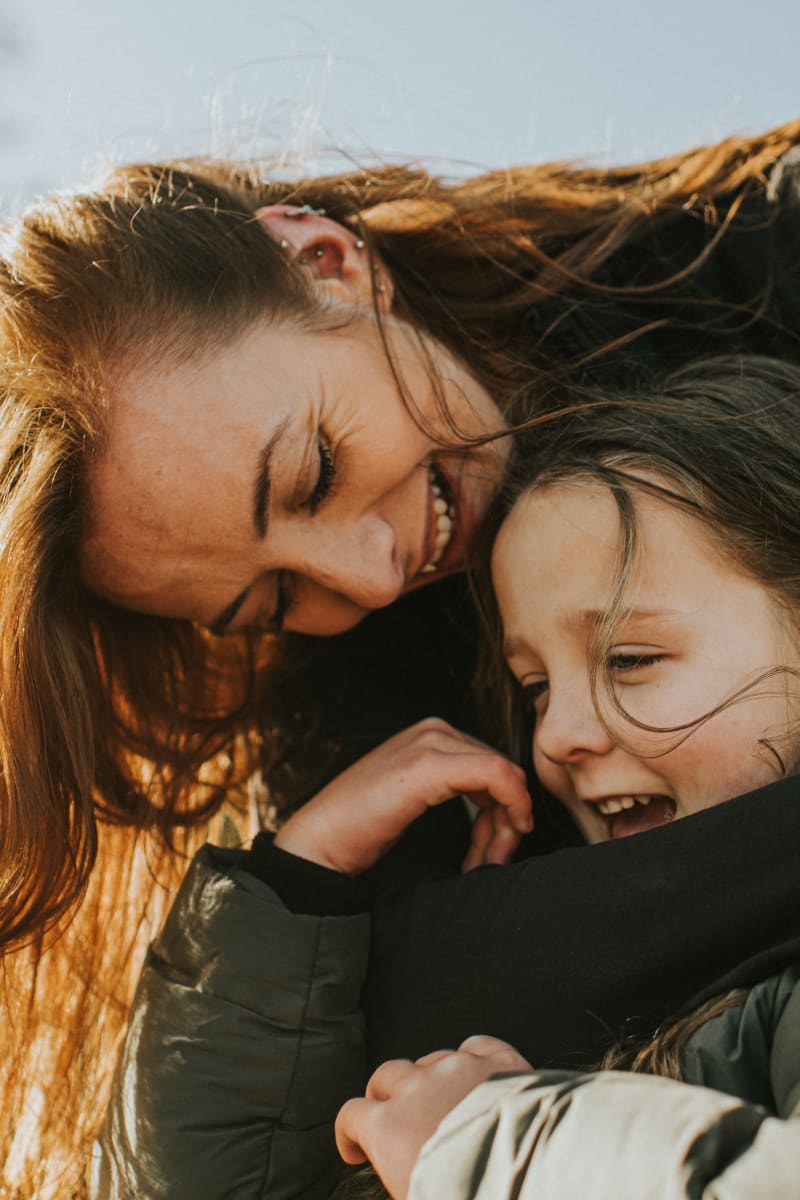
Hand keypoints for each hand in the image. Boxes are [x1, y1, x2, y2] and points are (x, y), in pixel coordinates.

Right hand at [273, 718, 531, 874]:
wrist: (319, 842)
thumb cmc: (361, 829)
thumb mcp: (416, 798)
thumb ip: (453, 789)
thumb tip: (503, 810)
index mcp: (430, 734)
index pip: (492, 765)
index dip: (505, 810)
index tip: (494, 852)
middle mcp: (434, 729)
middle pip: (501, 770)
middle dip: (506, 821)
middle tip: (492, 862)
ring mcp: (431, 742)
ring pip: (504, 775)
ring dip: (506, 825)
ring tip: (484, 864)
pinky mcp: (429, 764)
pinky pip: (496, 776)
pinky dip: (511, 808)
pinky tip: (495, 846)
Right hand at [335, 1035, 532, 1199]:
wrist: (531, 1182)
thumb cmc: (472, 1198)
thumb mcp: (415, 1197)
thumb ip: (401, 1174)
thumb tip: (406, 1173)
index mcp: (390, 1128)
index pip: (352, 1115)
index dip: (350, 1132)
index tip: (357, 1145)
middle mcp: (418, 1089)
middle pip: (386, 1076)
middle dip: (385, 1095)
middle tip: (395, 1115)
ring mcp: (458, 1069)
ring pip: (429, 1060)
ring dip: (430, 1079)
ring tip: (445, 1104)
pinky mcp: (498, 1061)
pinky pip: (475, 1045)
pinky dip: (472, 1057)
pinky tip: (475, 1073)